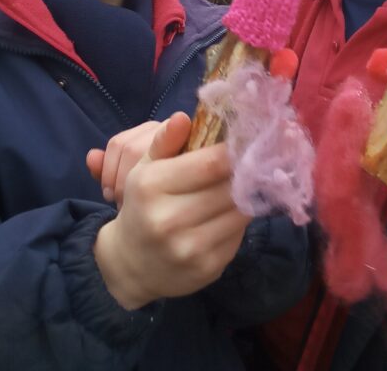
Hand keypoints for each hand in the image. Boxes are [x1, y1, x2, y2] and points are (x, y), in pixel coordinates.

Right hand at [93, 112, 250, 309]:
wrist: (132, 264)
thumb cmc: (142, 206)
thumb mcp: (143, 170)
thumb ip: (164, 142)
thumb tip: (183, 117)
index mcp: (151, 186)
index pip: (210, 162)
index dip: (236, 150)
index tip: (247, 141)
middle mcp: (168, 219)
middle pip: (229, 186)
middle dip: (245, 171)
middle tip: (254, 160)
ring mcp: (190, 247)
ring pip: (240, 210)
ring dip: (247, 195)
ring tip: (243, 184)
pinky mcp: (209, 267)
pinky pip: (239, 234)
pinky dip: (240, 219)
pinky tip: (230, 212)